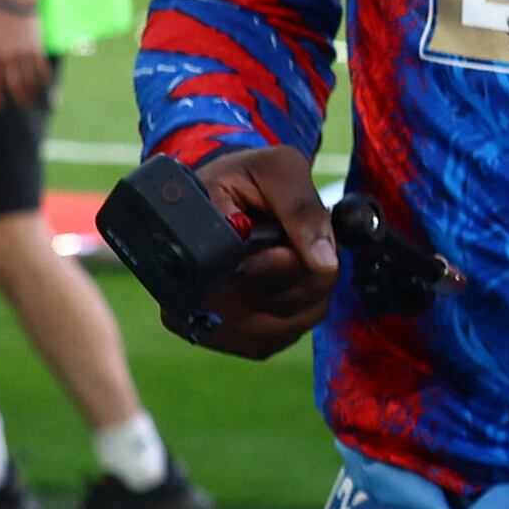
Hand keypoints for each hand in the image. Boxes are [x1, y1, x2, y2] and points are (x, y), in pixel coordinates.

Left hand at [0, 0, 51, 110]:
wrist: (12, 2)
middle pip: (14, 86)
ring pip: (29, 80)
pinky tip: (43, 84)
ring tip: (32, 99)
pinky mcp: (35, 48)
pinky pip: (41, 70)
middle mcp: (4, 57)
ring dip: (32, 92)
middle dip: (18, 99)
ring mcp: (21, 53)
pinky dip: (44, 79)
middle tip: (20, 105)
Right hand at [171, 144, 336, 359]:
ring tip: (294, 256)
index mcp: (186, 242)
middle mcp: (184, 291)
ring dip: (306, 295)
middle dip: (304, 276)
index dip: (280, 263)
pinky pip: (276, 338)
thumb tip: (324, 263)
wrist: (226, 194)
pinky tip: (290, 281)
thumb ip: (302, 208)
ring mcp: (201, 319)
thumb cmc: (248, 177)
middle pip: (265, 309)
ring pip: (277, 330)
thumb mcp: (278, 169)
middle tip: (299, 242)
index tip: (291, 245)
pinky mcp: (222, 335)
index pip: (241, 276)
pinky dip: (298, 312)